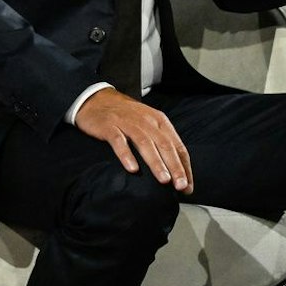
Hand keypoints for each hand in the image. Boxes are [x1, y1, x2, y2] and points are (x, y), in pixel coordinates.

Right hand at [74, 88, 192, 192]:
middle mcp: (147, 121)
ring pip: (145, 144)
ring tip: (164, 180)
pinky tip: (132, 169)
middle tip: (181, 186)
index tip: (188, 186)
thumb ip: (161, 143)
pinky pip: (119, 141)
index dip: (184, 166)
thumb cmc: (126, 117)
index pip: (177, 146)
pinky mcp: (109, 126)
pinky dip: (127, 155)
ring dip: (156, 163)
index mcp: (160, 121)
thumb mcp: (148, 124)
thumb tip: (175, 170)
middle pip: (165, 145)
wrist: (97, 100)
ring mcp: (128, 123)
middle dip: (175, 167)